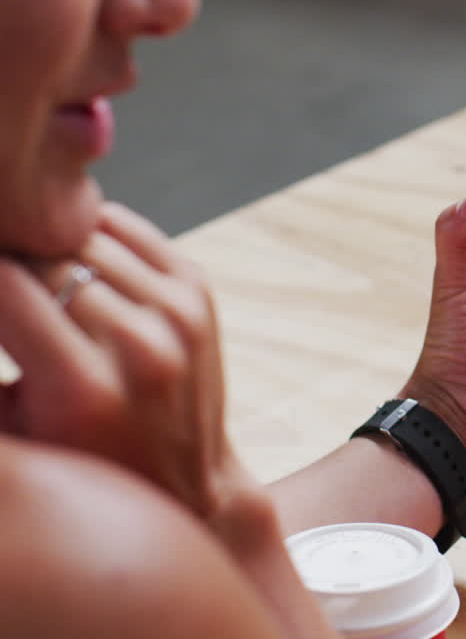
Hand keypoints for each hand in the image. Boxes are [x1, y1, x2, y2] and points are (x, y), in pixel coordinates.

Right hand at [0, 203, 259, 523]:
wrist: (186, 484)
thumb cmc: (77, 465)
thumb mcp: (13, 431)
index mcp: (83, 389)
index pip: (2, 286)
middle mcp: (139, 346)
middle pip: (40, 257)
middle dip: (3, 257)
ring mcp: (178, 314)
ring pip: (81, 236)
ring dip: (38, 243)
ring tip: (15, 262)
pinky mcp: (198, 291)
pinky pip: (124, 229)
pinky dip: (84, 231)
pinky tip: (59, 252)